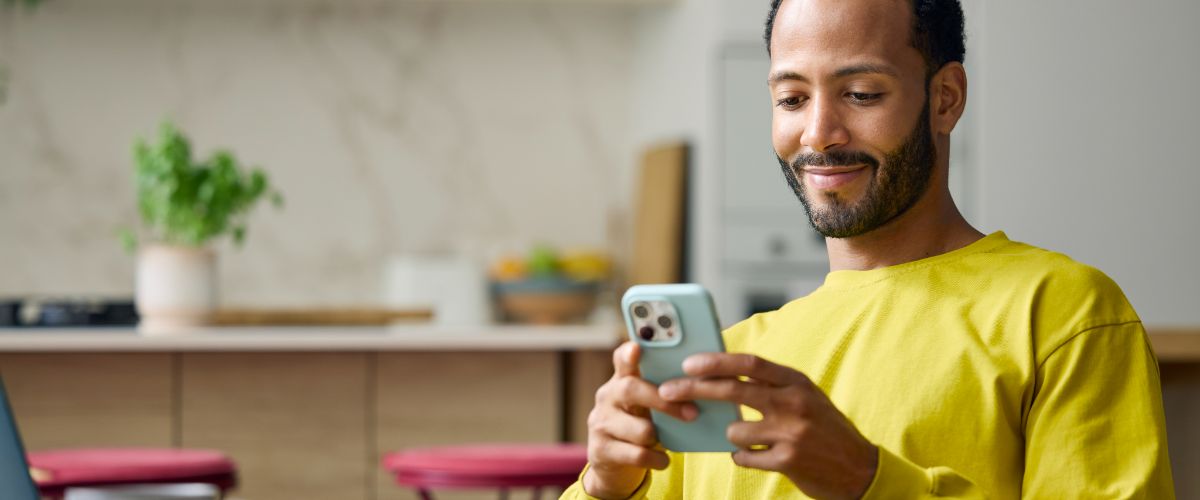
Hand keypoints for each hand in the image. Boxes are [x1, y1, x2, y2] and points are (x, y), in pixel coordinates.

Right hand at [582, 341, 698, 499]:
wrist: (612, 464)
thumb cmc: (637, 426)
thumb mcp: (645, 405)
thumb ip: (661, 390)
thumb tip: (700, 383)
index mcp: (621, 381)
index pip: (622, 359)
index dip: (628, 353)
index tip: (637, 347)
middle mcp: (607, 397)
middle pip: (632, 389)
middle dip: (665, 402)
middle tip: (693, 413)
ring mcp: (601, 423)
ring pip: (640, 429)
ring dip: (659, 437)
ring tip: (663, 440)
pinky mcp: (601, 450)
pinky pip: (637, 454)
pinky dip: (656, 459)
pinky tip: (662, 459)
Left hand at [658, 353, 877, 499]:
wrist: (858, 468)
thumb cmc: (823, 428)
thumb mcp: (803, 396)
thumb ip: (770, 385)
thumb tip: (720, 373)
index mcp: (796, 382)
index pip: (750, 363)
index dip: (716, 361)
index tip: (689, 363)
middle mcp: (794, 403)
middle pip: (732, 390)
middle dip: (694, 389)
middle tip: (668, 391)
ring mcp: (791, 433)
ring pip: (734, 429)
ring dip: (732, 434)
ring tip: (750, 438)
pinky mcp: (788, 461)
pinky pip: (744, 457)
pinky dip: (743, 456)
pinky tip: (757, 455)